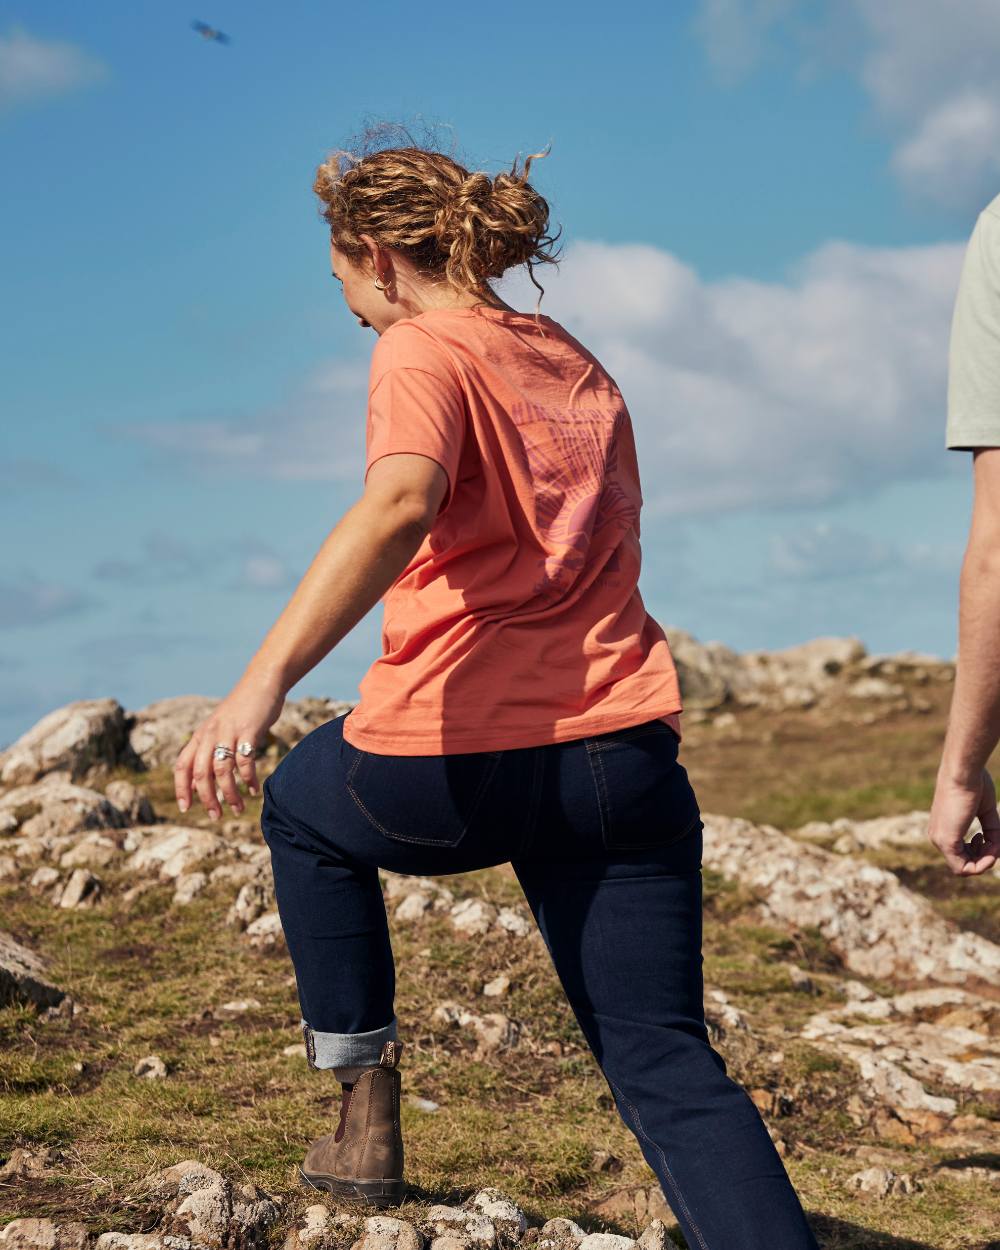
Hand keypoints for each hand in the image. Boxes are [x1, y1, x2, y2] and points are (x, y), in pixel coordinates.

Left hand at [173, 676, 285, 819]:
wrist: (262, 682)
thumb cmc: (241, 709)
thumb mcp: (219, 728)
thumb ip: (208, 750)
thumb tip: (198, 781)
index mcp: (200, 735)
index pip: (182, 766)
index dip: (181, 789)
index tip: (185, 808)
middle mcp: (210, 734)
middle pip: (201, 773)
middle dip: (207, 798)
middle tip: (216, 815)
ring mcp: (228, 732)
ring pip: (222, 770)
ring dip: (229, 793)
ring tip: (238, 808)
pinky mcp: (248, 731)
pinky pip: (245, 761)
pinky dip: (249, 779)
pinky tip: (254, 789)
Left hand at [927, 766, 999, 874]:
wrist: (963, 771)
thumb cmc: (974, 784)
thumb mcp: (985, 811)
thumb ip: (990, 831)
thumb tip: (996, 850)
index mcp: (943, 829)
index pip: (961, 855)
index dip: (982, 852)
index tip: (990, 837)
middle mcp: (937, 837)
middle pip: (964, 863)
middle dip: (985, 857)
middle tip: (994, 840)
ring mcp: (939, 840)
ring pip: (964, 868)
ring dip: (986, 861)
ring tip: (993, 841)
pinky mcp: (946, 841)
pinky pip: (964, 868)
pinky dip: (982, 863)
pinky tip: (991, 846)